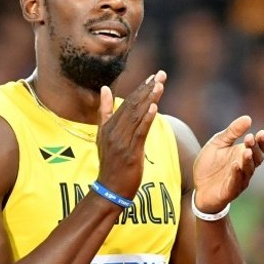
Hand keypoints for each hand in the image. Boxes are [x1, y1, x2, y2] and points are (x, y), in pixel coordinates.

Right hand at [95, 70, 166, 198]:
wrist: (109, 190)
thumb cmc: (110, 164)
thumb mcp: (103, 136)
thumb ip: (105, 112)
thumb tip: (104, 88)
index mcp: (108, 126)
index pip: (126, 103)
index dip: (140, 89)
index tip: (152, 77)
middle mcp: (113, 131)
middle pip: (132, 106)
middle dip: (147, 89)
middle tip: (160, 74)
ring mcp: (121, 142)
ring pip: (137, 116)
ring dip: (149, 99)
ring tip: (160, 85)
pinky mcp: (130, 153)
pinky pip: (139, 133)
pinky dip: (146, 119)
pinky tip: (154, 107)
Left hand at [192, 115, 263, 212]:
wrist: (197, 185)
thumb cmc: (210, 164)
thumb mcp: (218, 143)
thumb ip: (232, 132)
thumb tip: (248, 118)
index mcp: (243, 155)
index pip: (258, 148)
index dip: (261, 142)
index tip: (261, 133)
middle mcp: (245, 168)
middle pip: (256, 159)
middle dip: (254, 149)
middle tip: (249, 139)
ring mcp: (239, 180)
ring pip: (248, 171)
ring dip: (247, 161)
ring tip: (246, 151)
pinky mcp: (229, 191)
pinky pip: (236, 183)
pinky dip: (236, 174)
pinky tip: (235, 165)